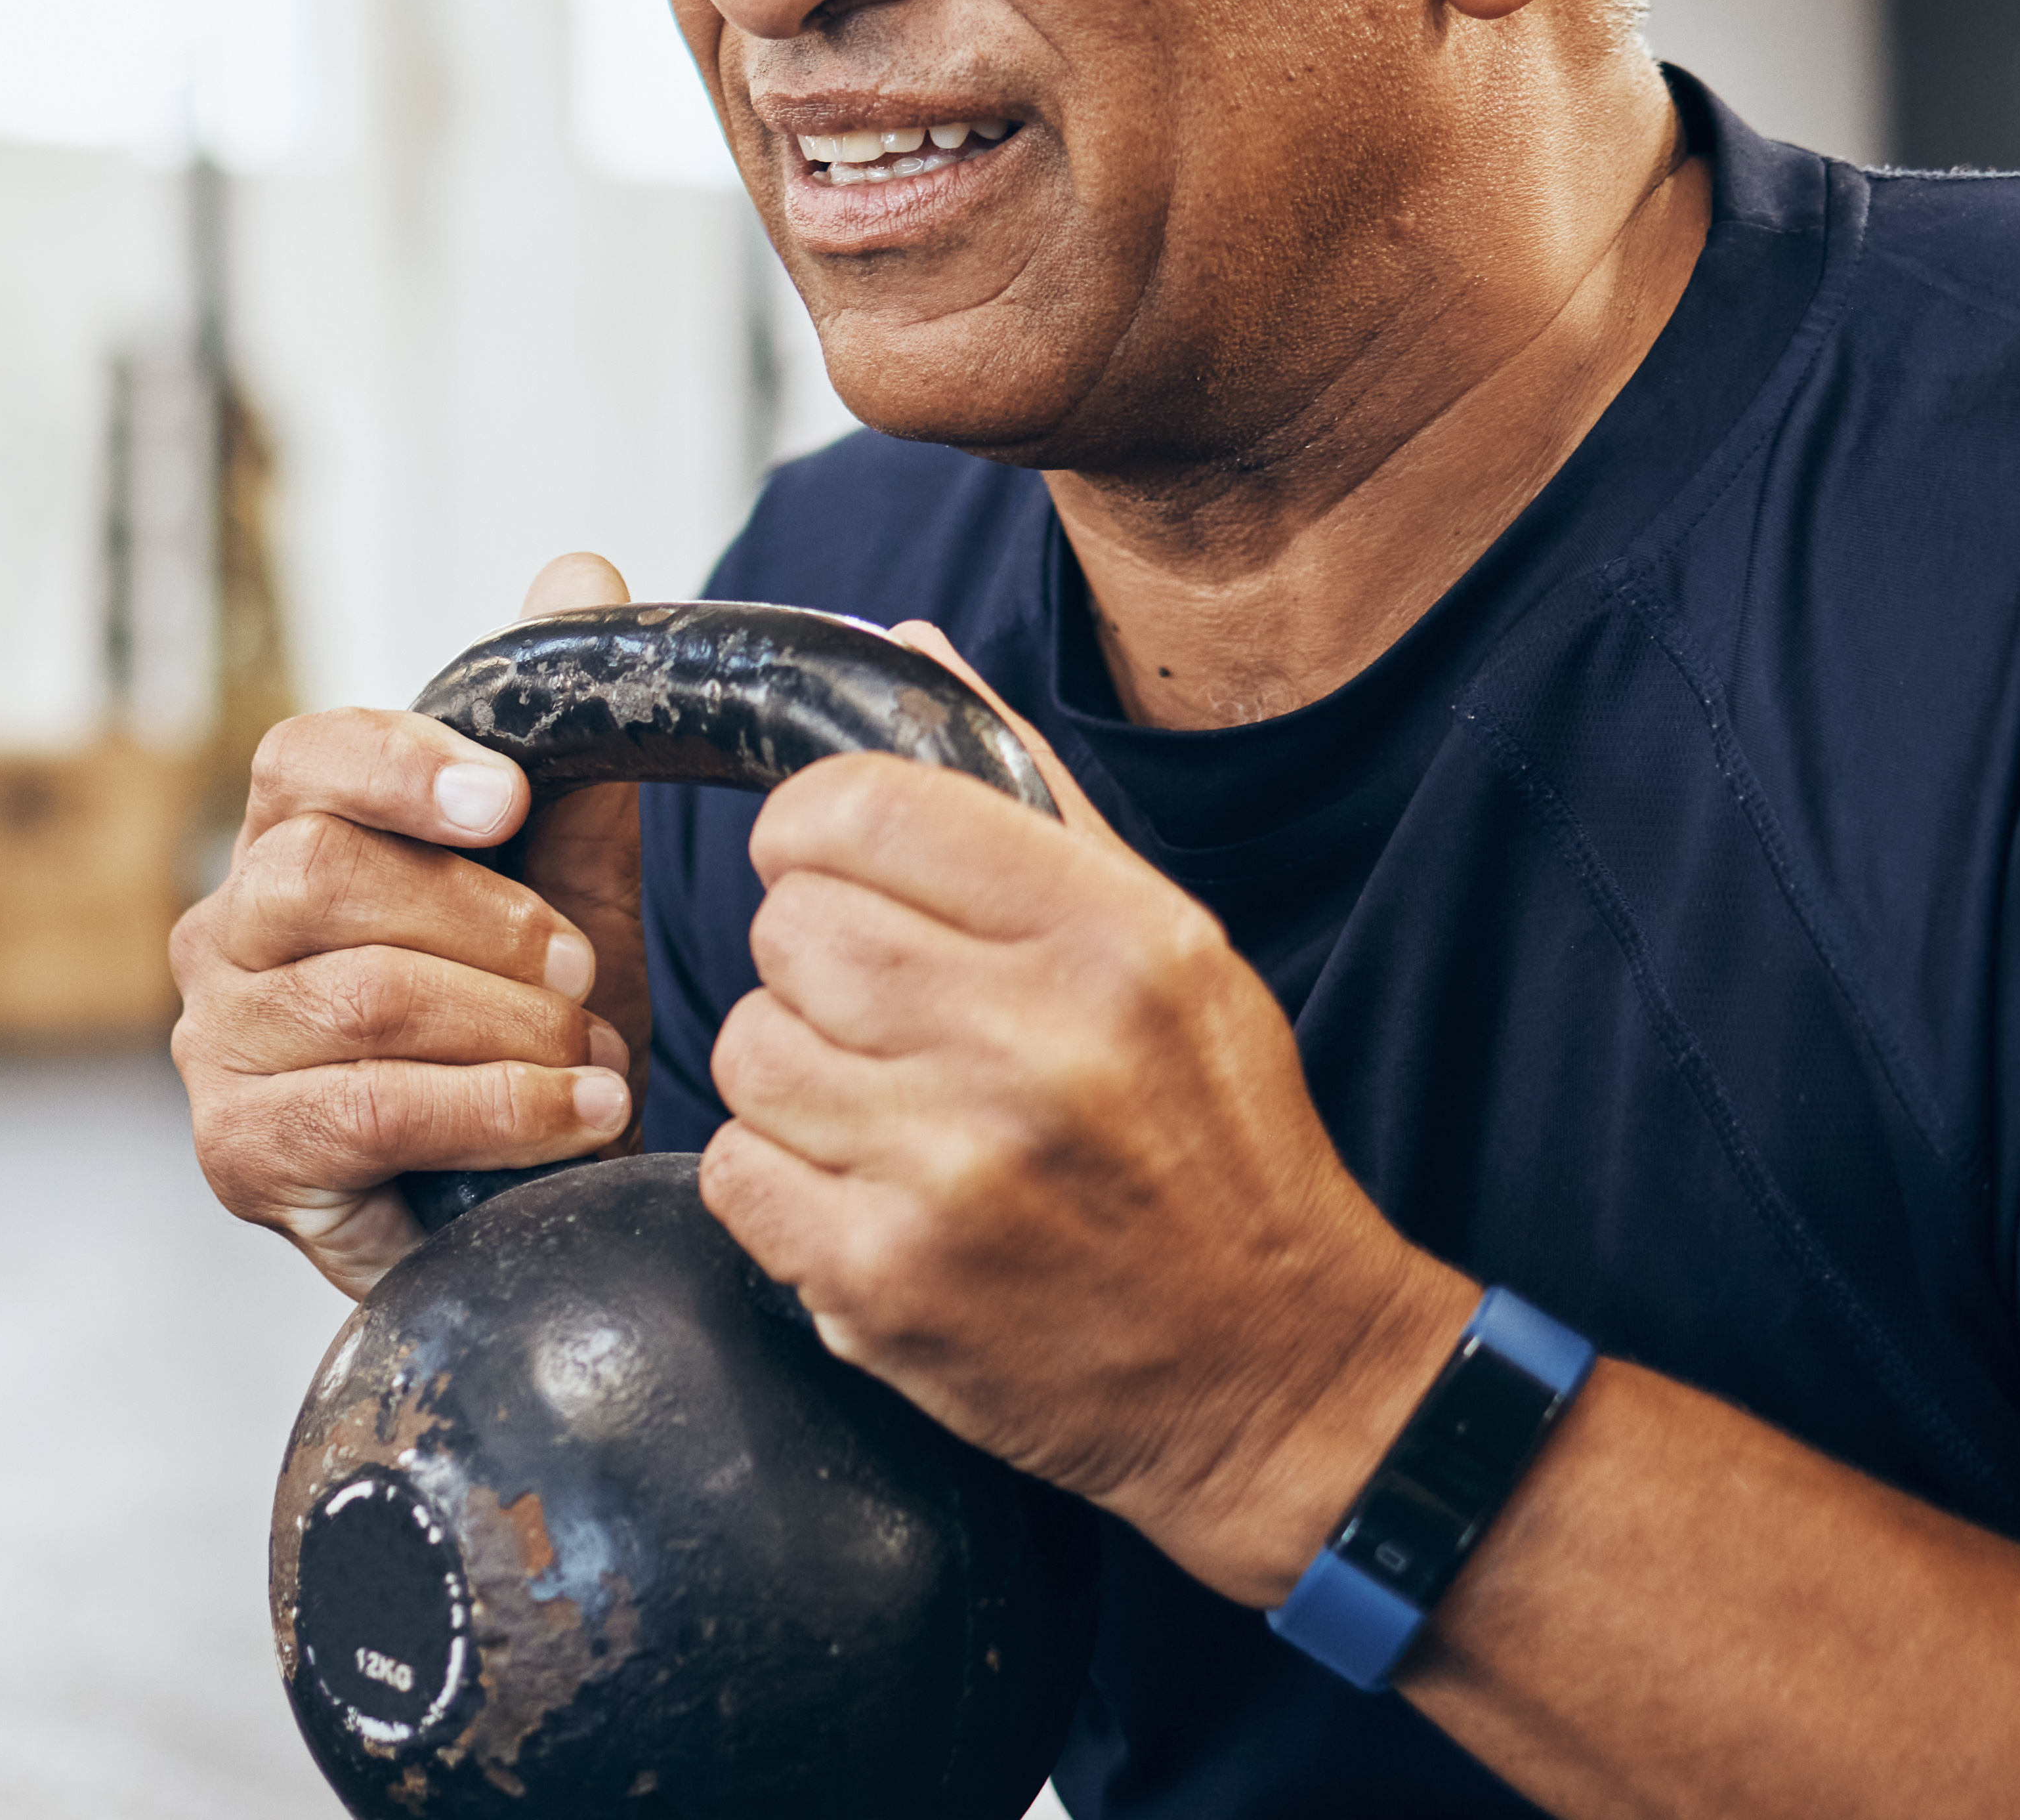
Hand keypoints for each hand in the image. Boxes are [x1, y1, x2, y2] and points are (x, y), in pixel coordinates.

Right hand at [173, 553, 652, 1298]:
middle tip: (583, 973)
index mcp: (287, 841)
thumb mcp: (569, 893)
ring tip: (598, 1063)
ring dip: (508, 1031)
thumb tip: (580, 569)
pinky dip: (494, 1110)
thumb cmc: (529, 1038)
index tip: (502, 797)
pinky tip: (575, 1117)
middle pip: (324, 873)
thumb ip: (568, 756)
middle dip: (485, 922)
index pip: (301, 759)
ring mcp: (216, 1044)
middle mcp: (225, 932)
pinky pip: (365, 1108)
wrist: (528, 1201)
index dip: (399, 764)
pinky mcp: (238, 1151)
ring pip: (359, 994)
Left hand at [699, 623, 1475, 1602]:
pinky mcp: (888, 1283)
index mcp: (1111, 938)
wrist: (1281, 1373)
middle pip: (789, 929)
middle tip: (880, 1013)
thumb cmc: (1215, 1143)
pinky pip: (738, 1172)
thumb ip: (1026, 794)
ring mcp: (955, 1171)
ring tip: (886, 1111)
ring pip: (749, 1047)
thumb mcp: (1166, 943)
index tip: (828, 866)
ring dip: (792, 1075)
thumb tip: (904, 647)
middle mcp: (1034, 1044)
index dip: (811, 832)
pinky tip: (864, 1193)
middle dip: (810, 962)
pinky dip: (779, 1182)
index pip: (860, 809)